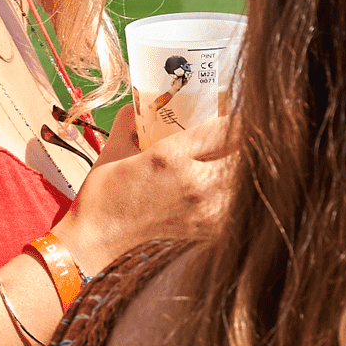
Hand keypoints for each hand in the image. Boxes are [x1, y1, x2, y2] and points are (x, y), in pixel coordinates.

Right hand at [58, 114, 235, 268]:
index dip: (237, 117)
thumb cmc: (103, 196)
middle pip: (247, 153)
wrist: (96, 243)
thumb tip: (142, 102)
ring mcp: (206, 210)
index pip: (227, 127)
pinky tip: (232, 186)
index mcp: (170, 156)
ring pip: (249, 180)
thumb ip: (132, 119)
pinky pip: (241, 205)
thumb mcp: (115, 149)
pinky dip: (241, 192)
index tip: (237, 112)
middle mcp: (194, 183)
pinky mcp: (209, 230)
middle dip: (250, 141)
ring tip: (242, 159)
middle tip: (245, 135)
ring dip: (249, 167)